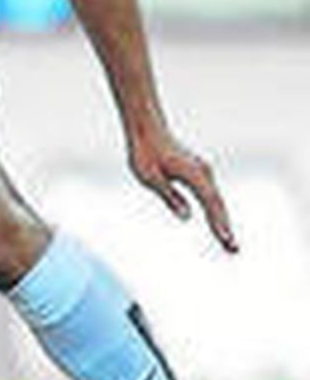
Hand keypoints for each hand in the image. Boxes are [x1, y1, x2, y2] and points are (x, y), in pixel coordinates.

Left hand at [128, 126, 236, 252]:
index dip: (218, 222)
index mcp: (192, 173)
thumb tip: (186, 217)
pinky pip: (210, 196)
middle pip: (217, 204)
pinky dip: (215, 211)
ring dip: (222, 221)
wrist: (147, 129)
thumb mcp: (149, 177)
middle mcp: (202, 172)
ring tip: (229, 244)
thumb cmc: (144, 152)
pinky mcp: (198, 173)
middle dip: (225, 227)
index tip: (225, 239)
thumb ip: (169, 196)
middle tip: (233, 250)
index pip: (209, 202)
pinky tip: (218, 225)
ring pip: (215, 200)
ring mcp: (202, 172)